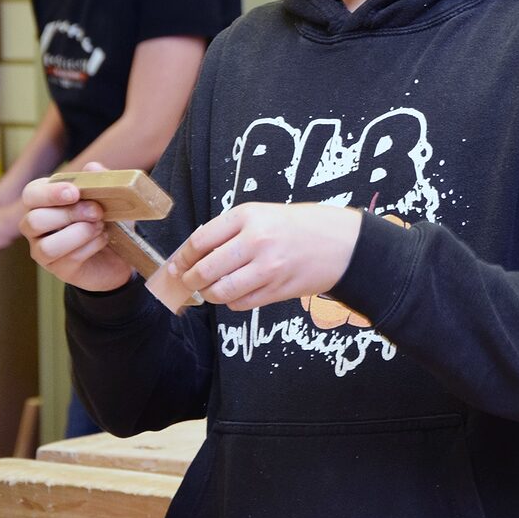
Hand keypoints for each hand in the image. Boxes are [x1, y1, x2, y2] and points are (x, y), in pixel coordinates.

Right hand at [18, 160, 134, 292]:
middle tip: (97, 211)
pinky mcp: (59, 269)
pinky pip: (68, 259)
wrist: (119, 253)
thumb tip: (92, 167)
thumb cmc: (106, 219)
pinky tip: (104, 239)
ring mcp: (43, 251)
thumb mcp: (108, 196)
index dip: (50, 193)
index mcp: (43, 202)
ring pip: (47, 246)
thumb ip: (100, 179)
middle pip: (34, 220)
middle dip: (69, 214)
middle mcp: (36, 227)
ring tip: (100, 227)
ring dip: (79, 234)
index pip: (31, 194)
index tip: (75, 192)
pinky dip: (90, 247)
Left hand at [171, 203, 361, 311]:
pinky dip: (231, 302)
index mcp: (248, 216)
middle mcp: (256, 241)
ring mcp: (267, 268)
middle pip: (205, 270)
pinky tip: (236, 293)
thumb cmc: (300, 225)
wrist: (342, 244)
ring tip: (210, 289)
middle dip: (189, 280)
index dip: (182, 257)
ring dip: (209, 294)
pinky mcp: (277, 290)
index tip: (176, 264)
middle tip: (186, 282)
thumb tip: (194, 253)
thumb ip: (230, 230)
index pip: (200, 240)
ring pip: (220, 292)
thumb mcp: (263, 214)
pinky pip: (241, 303)